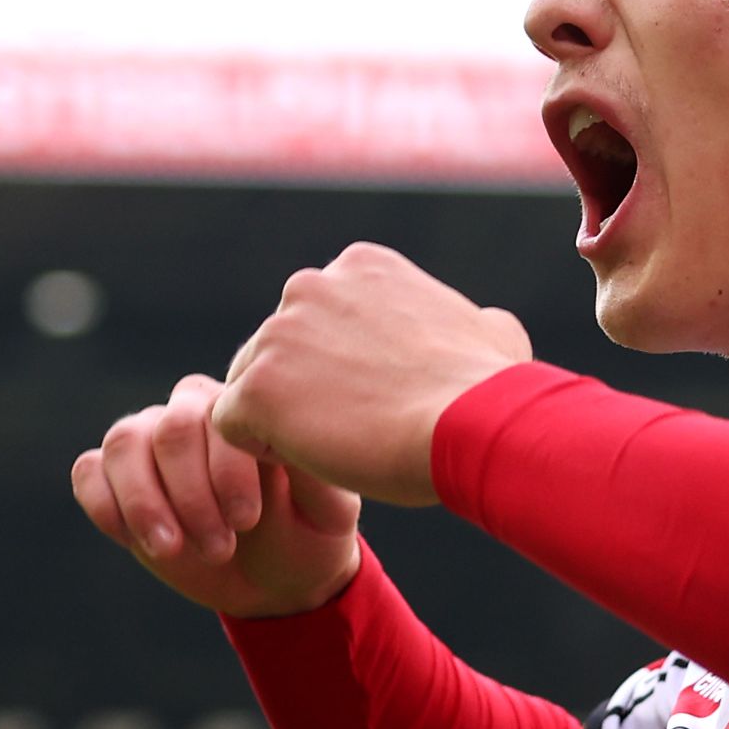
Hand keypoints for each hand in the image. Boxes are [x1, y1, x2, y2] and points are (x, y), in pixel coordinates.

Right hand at [73, 374, 362, 618]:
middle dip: (190, 497)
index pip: (218, 417)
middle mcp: (190, 414)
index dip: (225, 472)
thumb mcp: (330, 512)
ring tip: (174, 549)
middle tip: (220, 546)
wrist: (278, 580)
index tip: (246, 521)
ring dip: (146, 504)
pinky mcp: (114, 479)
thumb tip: (293, 443)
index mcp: (243, 411)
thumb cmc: (308, 535)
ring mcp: (148, 443)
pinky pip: (89, 472)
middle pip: (168, 431)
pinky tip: (138, 541)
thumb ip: (316, 474)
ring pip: (124, 445)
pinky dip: (106, 505)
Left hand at [212, 242, 531, 506]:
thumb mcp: (495, 333)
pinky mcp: (256, 388)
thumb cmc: (488, 389)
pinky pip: (233, 424)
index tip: (373, 399)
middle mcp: (309, 286)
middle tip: (349, 430)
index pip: (320, 319)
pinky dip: (262, 449)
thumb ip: (469, 321)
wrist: (470, 423)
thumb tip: (483, 326)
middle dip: (303, 389)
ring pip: (252, 384)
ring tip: (334, 450)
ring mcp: (278, 335)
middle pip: (279, 348)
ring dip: (282, 420)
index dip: (337, 366)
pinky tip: (310, 461)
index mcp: (360, 268)